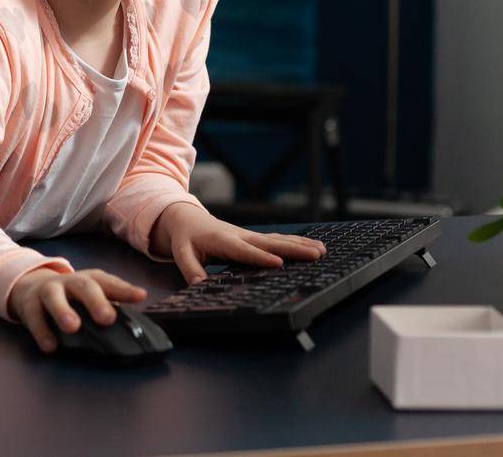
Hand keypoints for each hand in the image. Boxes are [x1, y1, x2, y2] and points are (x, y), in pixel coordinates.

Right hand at [9, 267, 147, 354]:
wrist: (30, 287)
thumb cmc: (70, 296)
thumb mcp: (91, 295)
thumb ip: (111, 305)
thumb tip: (137, 321)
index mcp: (89, 280)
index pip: (108, 282)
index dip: (124, 289)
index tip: (140, 297)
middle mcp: (69, 282)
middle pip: (83, 285)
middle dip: (95, 300)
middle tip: (106, 318)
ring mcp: (48, 291)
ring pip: (53, 296)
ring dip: (63, 310)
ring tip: (72, 327)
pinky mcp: (29, 304)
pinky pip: (34, 316)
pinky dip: (41, 331)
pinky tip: (50, 346)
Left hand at [151, 202, 325, 283]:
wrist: (186, 218)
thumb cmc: (185, 237)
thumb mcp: (180, 252)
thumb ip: (190, 268)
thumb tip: (198, 284)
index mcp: (223, 240)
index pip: (244, 251)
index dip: (260, 257)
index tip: (279, 264)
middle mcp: (240, 236)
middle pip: (270, 243)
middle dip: (293, 249)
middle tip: (315, 255)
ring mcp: (249, 236)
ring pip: (278, 240)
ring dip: (300, 245)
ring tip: (322, 251)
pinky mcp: (254, 238)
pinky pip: (277, 240)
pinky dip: (296, 242)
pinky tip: (313, 246)